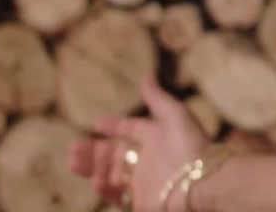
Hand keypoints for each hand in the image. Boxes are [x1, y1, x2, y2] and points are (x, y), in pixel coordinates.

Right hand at [67, 76, 209, 211]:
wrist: (203, 181)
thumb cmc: (190, 145)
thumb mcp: (175, 115)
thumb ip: (157, 98)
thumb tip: (145, 76)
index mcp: (156, 137)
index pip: (130, 129)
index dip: (114, 125)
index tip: (97, 122)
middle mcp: (147, 159)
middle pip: (112, 154)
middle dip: (91, 151)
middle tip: (72, 149)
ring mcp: (142, 181)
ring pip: (109, 174)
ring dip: (91, 168)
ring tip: (74, 163)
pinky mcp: (140, 200)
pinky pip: (117, 195)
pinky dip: (104, 187)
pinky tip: (96, 180)